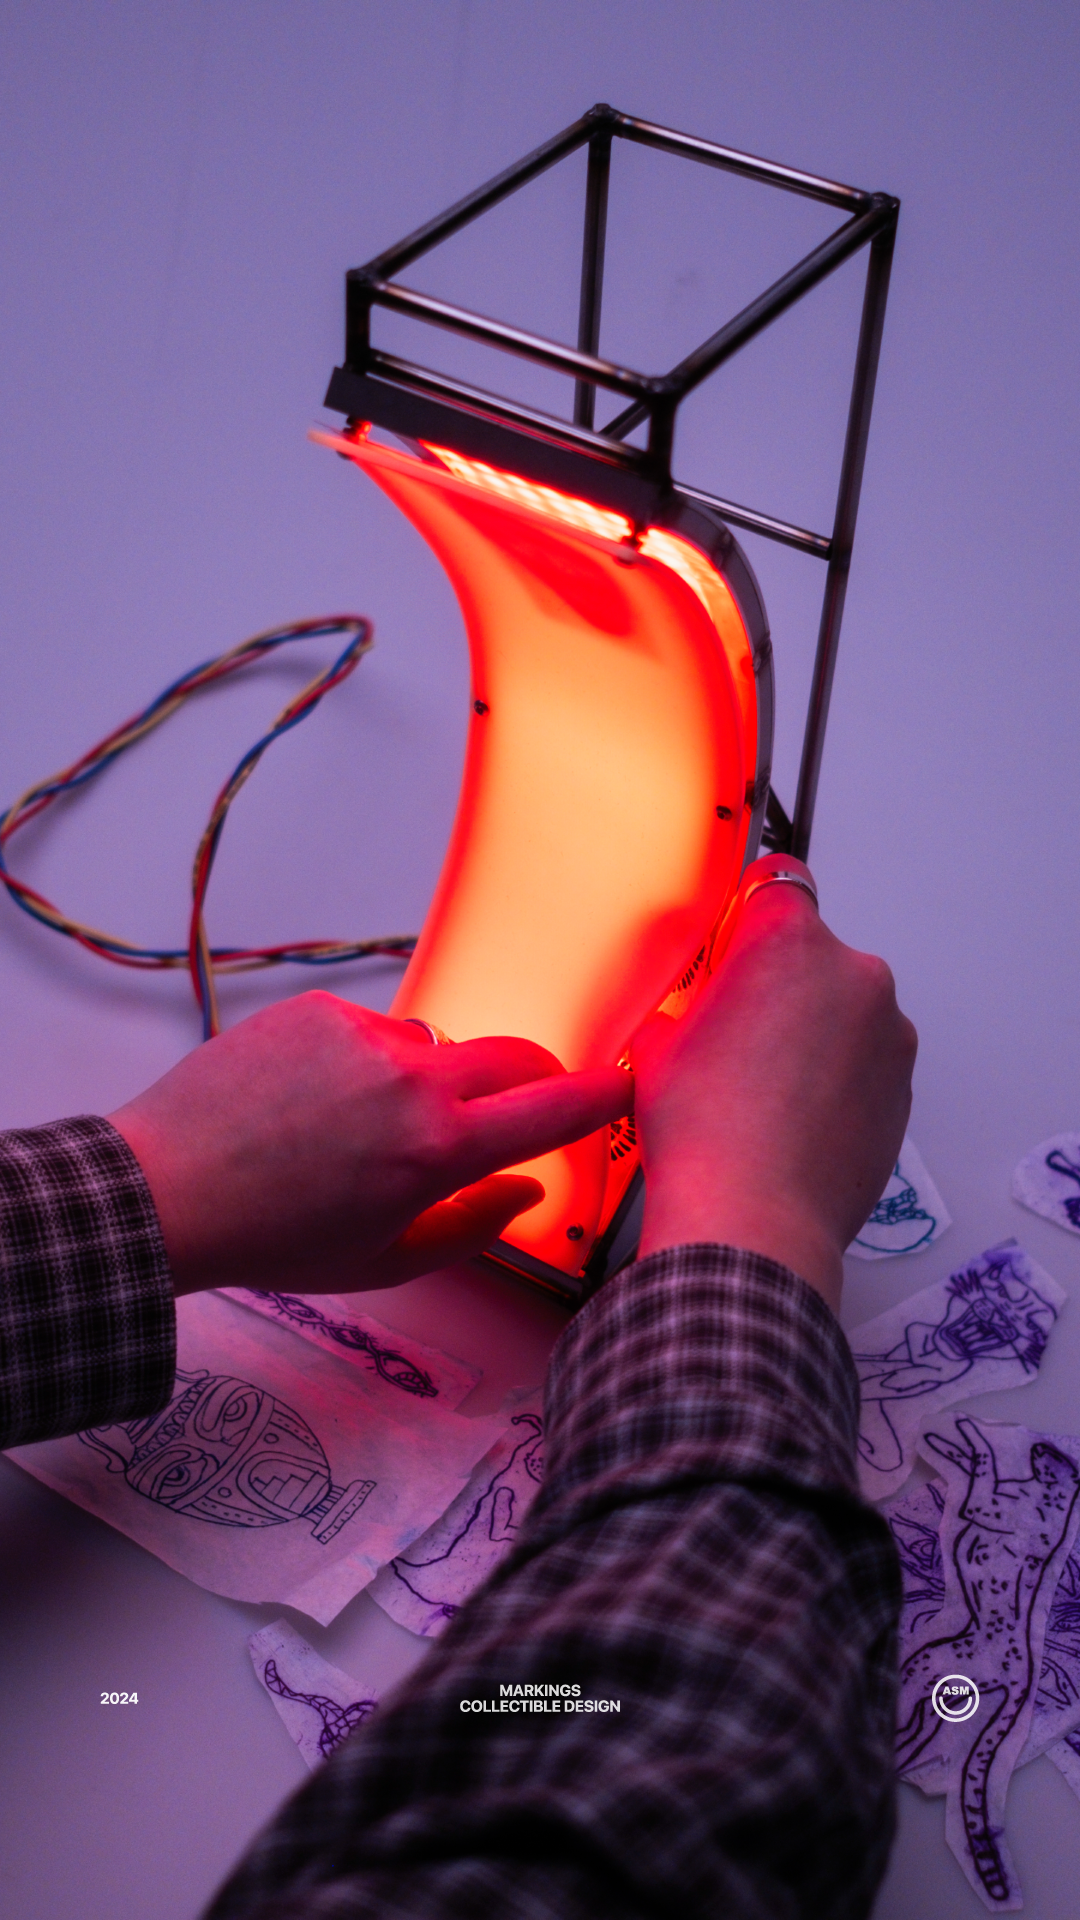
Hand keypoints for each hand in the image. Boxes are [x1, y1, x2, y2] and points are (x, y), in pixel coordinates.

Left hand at [108, 991, 631, 1295]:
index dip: (603, 1095)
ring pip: (438, 1045)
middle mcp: (413, 1078)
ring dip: (434, 1078)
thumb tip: (525, 1190)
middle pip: (516, 1057)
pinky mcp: (321, 1010)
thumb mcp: (387, 1262)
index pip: (556, 1108)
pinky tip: (320, 1100)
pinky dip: (368, 1060)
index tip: (622, 1086)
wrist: (167, 1191)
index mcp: (440, 1149)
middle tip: (526, 1106)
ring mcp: (365, 1036)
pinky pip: (375, 1030)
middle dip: (536, 1079)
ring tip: (370, 1127)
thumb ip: (473, 1225)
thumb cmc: (274, 1241)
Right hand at [632, 857, 916, 1309]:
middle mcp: (852, 975)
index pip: (777, 880)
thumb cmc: (707, 1134)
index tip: (740, 927)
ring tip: (761, 1089)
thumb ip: (690, 1002)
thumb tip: (693, 1011)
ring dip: (811, 1033)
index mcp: (789, 943)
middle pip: (812, 953)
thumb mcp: (661, 1044)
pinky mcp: (903, 1088)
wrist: (752, 1220)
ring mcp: (887, 1034)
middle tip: (734, 1032)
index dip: (751, 907)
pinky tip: (791, 1117)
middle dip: (778, 983)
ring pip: (843, 1010)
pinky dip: (835, 1078)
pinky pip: (864, 1062)